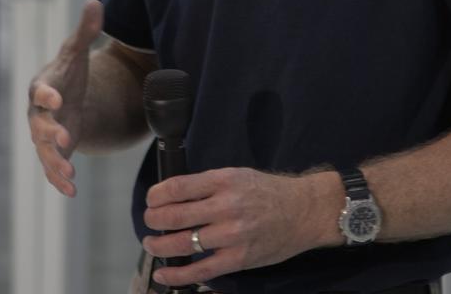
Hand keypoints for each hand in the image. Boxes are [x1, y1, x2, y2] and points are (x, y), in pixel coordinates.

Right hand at [27, 0, 102, 196]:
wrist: (68, 97)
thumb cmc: (69, 72)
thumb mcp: (78, 50)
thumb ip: (86, 29)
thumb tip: (96, 2)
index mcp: (43, 86)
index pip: (40, 89)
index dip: (46, 94)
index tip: (56, 98)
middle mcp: (39, 113)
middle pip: (38, 124)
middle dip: (49, 133)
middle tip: (64, 139)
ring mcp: (45, 135)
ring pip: (44, 151)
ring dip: (55, 162)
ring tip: (69, 172)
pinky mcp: (54, 152)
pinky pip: (52, 168)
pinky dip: (59, 180)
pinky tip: (71, 191)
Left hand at [143, 167, 338, 286]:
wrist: (303, 211)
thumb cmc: (268, 191)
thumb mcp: (237, 175)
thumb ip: (209, 185)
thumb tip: (176, 194)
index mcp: (224, 181)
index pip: (179, 187)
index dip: (157, 194)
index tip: (151, 199)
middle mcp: (225, 206)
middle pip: (176, 215)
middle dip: (153, 219)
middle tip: (148, 220)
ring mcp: (231, 235)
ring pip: (183, 243)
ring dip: (159, 245)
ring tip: (150, 243)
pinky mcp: (237, 259)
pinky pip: (201, 270)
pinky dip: (177, 274)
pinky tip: (163, 274)